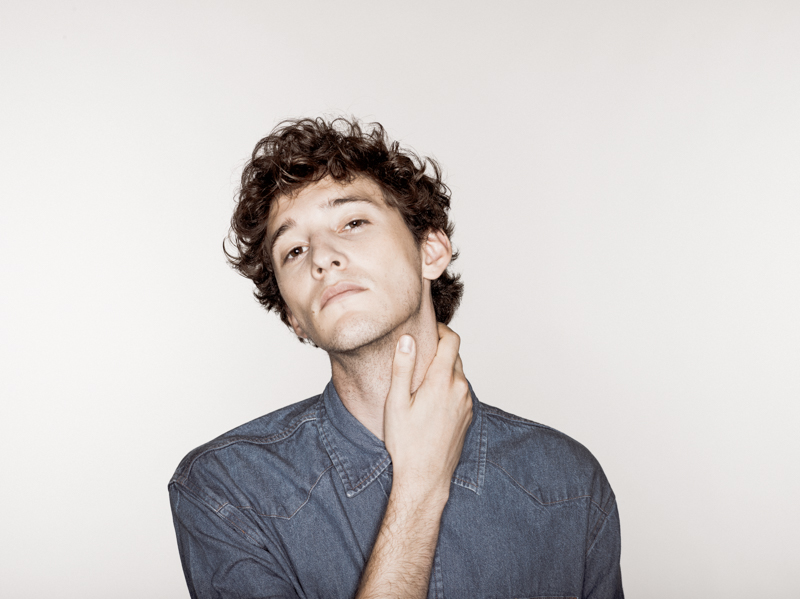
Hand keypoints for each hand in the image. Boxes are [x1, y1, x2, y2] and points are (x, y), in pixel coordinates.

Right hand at [383, 323, 472, 504]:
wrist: (425, 477)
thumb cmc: (406, 443)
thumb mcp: (396, 403)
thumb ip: (403, 367)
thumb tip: (408, 339)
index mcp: (442, 381)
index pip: (451, 341)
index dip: (441, 329)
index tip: (428, 329)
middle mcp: (460, 389)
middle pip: (455, 356)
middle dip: (439, 350)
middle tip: (419, 353)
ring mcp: (466, 403)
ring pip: (458, 374)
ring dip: (444, 369)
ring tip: (422, 378)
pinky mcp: (467, 416)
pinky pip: (461, 391)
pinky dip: (449, 386)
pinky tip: (431, 399)